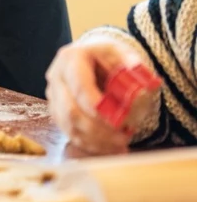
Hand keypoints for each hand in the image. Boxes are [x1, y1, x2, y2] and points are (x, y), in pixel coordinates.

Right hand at [45, 35, 143, 154]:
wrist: (90, 57)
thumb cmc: (106, 56)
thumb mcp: (121, 53)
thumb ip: (133, 66)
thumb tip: (148, 83)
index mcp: (71, 58)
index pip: (80, 86)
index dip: (98, 107)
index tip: (119, 121)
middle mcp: (56, 77)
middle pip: (70, 110)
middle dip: (98, 129)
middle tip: (124, 137)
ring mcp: (53, 95)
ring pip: (68, 125)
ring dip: (95, 140)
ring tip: (121, 144)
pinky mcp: (55, 110)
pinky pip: (68, 132)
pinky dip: (90, 144)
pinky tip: (110, 148)